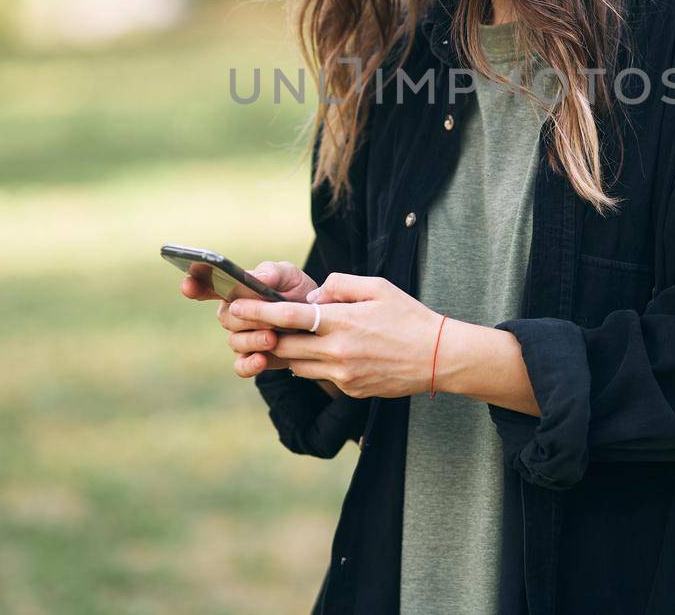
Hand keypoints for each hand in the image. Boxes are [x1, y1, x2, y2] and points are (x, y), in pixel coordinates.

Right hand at [178, 262, 339, 391]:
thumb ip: (273, 272)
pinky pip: (241, 366)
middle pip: (226, 317)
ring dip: (253, 340)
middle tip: (268, 318)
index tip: (188, 285)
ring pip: (235, 341)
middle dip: (247, 318)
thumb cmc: (298, 293)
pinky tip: (261, 360)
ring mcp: (241, 338)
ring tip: (273, 337)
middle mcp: (233, 314)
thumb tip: (255, 277)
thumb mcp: (290, 276)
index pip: (207, 286)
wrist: (318, 323)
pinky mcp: (252, 359)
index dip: (195, 285)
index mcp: (236, 290)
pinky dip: (249, 364)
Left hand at [227, 273, 444, 399]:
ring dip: (287, 352)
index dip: (258, 313)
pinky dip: (312, 364)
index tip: (237, 308)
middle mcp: (338, 351)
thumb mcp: (378, 287)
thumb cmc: (409, 317)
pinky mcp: (350, 390)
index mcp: (343, 321)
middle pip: (284, 347)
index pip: (289, 317)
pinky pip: (319, 376)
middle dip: (262, 337)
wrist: (438, 357)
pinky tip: (319, 352)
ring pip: (298, 364)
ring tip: (281, 338)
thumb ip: (340, 284)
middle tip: (243, 327)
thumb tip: (314, 295)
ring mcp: (343, 374)